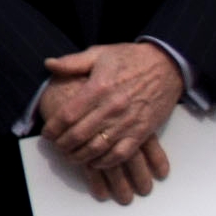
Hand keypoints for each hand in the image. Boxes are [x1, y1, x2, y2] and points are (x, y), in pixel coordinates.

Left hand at [36, 42, 183, 203]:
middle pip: (78, 135)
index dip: (52, 129)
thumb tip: (49, 64)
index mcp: (98, 88)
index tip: (46, 134)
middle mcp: (112, 107)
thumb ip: (73, 62)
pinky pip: (121, 154)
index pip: (67, 115)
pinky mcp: (143, 131)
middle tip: (57, 147)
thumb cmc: (130, 59)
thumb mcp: (100, 53)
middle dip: (63, 145)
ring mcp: (128, 121)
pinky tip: (95, 162)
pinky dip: (105, 162)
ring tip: (71, 156)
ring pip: (97, 148)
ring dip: (80, 156)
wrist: (169, 64)